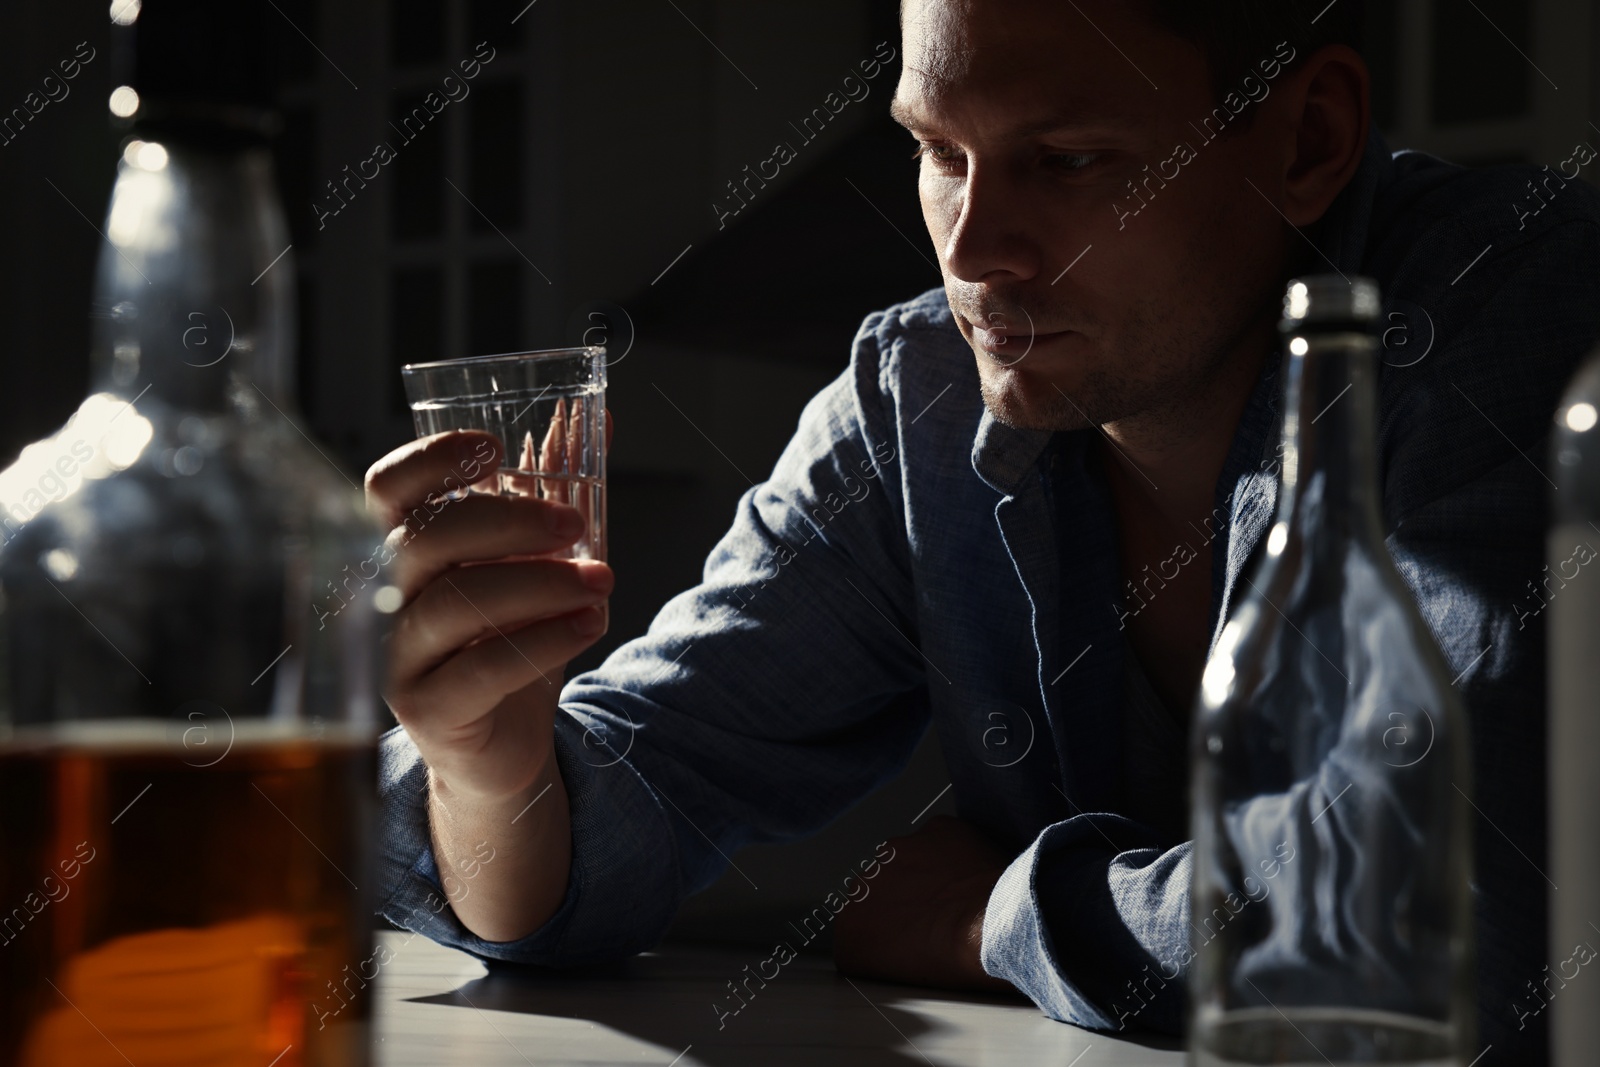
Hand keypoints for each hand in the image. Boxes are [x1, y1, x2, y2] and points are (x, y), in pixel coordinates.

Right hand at [364, 419, 613, 804]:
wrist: (504, 745)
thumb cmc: (508, 642)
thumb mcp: (535, 562)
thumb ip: (554, 493)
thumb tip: (593, 420)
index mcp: (399, 550)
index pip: (386, 488)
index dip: (432, 460)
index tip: (496, 450)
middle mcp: (383, 599)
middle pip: (428, 538)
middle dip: (511, 521)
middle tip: (576, 525)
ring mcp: (396, 657)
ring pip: (456, 603)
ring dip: (541, 584)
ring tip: (602, 581)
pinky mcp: (426, 710)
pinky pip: (482, 668)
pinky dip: (546, 639)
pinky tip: (588, 624)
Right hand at [833, 815, 1018, 993]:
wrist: (994, 929)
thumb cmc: (960, 963)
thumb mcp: (908, 978)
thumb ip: (886, 953)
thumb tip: (903, 944)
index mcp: (849, 928)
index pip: (860, 931)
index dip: (890, 936)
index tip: (912, 942)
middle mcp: (862, 884)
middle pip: (880, 892)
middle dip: (903, 901)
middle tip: (938, 919)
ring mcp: (896, 851)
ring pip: (908, 862)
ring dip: (927, 875)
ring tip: (959, 899)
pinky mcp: (933, 829)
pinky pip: (941, 841)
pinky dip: (954, 854)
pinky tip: (972, 876)